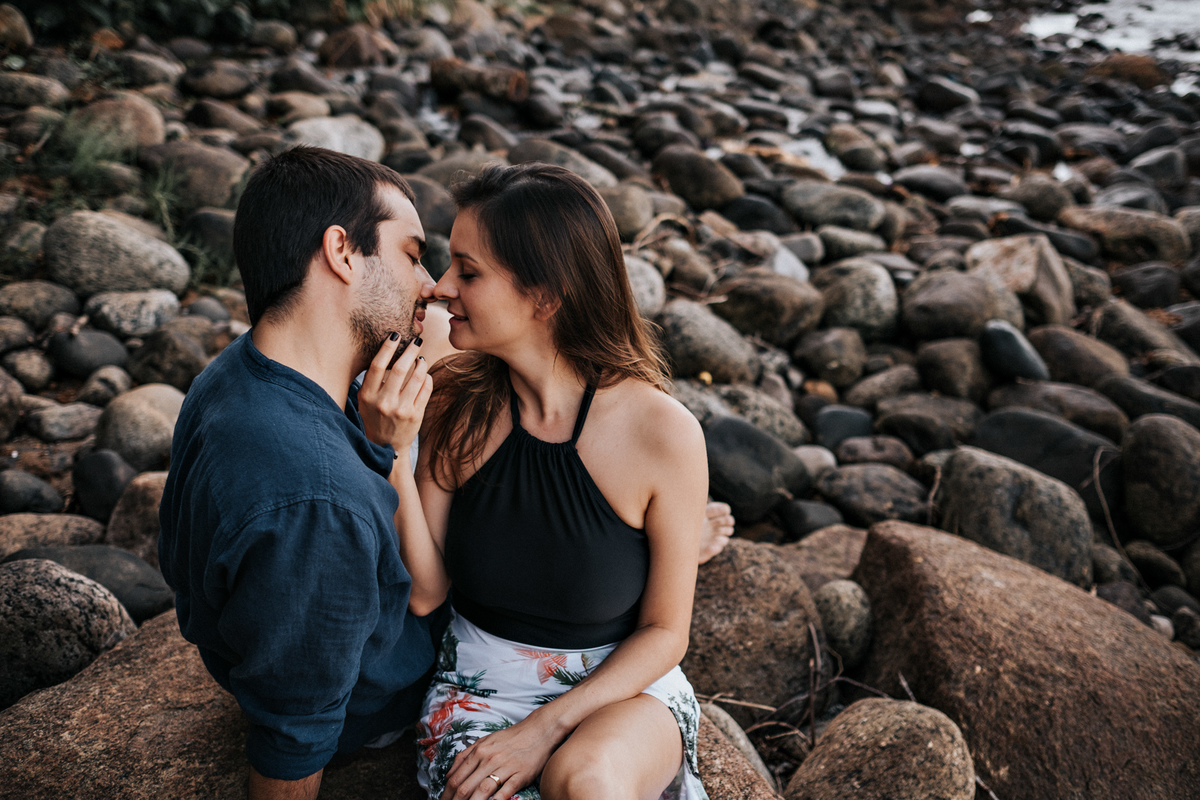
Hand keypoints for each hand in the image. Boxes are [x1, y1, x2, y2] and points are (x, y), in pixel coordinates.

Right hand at [358, 335, 431, 456]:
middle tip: (417, 340)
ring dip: (421, 363)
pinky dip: (427, 377)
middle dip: (410, 350)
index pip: (378, 366)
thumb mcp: (365, 400)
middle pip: (400, 368)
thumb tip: (389, 350)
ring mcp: (401, 410)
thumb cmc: (374, 416)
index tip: (396, 335)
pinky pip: (426, 389)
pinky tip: (425, 374)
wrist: (385, 446)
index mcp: (367, 396)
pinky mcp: (416, 415)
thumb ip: (373, 380)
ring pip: (417, 377)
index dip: (387, 347)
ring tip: (421, 358)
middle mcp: (384, 402)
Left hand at [442, 716, 563, 799]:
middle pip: (466, 787)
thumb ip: (465, 756)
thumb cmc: (510, 738)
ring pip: (483, 790)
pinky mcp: (521, 774)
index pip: (456, 778)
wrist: (538, 731)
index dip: (446, 795)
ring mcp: (505, 767)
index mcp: (479, 751)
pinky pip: (506, 791)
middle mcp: (489, 759)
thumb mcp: (484, 741)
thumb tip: (448, 775)